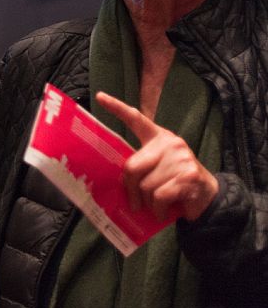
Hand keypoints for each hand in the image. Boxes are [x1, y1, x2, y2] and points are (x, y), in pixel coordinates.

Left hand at [97, 91, 219, 220]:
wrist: (208, 197)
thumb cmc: (174, 183)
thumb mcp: (156, 169)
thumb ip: (140, 167)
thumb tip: (118, 182)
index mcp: (159, 137)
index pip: (136, 119)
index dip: (117, 108)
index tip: (100, 96)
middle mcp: (171, 143)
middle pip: (132, 167)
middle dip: (130, 189)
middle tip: (135, 203)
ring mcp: (181, 158)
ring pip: (146, 186)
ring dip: (147, 202)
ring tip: (156, 206)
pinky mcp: (188, 176)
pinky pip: (159, 196)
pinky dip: (158, 209)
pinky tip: (163, 212)